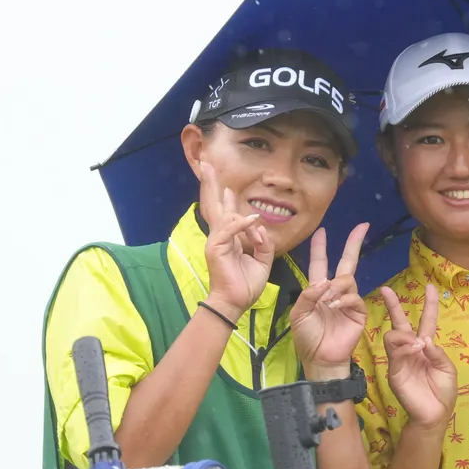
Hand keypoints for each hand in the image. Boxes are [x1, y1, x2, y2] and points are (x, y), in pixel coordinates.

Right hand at [198, 161, 274, 318]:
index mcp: (228, 239)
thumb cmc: (245, 285)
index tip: (225, 184)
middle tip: (205, 164)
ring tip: (237, 209)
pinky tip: (254, 220)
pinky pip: (229, 229)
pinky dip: (242, 224)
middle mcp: (219, 237)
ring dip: (231, 206)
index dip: (223, 197)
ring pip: (220, 214)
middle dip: (209, 184)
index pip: (224, 213)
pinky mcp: (216, 248)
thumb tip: (260, 227)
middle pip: (211, 205)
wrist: (235, 303)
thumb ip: (263, 243)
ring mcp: (215, 242)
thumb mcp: (261, 261)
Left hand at [292, 223, 369, 379]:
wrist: (319, 358)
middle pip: (346, 261)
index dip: (320, 247)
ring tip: (327, 301)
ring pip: (348, 279)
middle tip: (362, 226)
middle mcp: (335, 291)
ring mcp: (348, 300)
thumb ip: (307, 294)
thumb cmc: (306, 337)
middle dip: (353, 243)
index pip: (320, 263)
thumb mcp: (298, 313)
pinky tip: (334, 306)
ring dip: (336, 286)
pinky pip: (354, 297)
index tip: (321, 231)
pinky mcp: (358, 311)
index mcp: (318, 290)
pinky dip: (343, 299)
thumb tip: (325, 281)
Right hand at [380, 284, 457, 428]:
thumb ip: (437, 353)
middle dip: (392, 305)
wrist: (435, 414)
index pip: (426, 321)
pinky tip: (416, 350)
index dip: (429, 304)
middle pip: (399, 323)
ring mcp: (400, 360)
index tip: (431, 287)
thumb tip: (424, 339)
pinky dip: (405, 348)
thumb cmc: (443, 392)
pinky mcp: (394, 372)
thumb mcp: (447, 369)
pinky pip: (395, 354)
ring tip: (418, 344)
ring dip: (405, 335)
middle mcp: (411, 350)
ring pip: (392, 336)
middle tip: (385, 289)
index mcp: (426, 347)